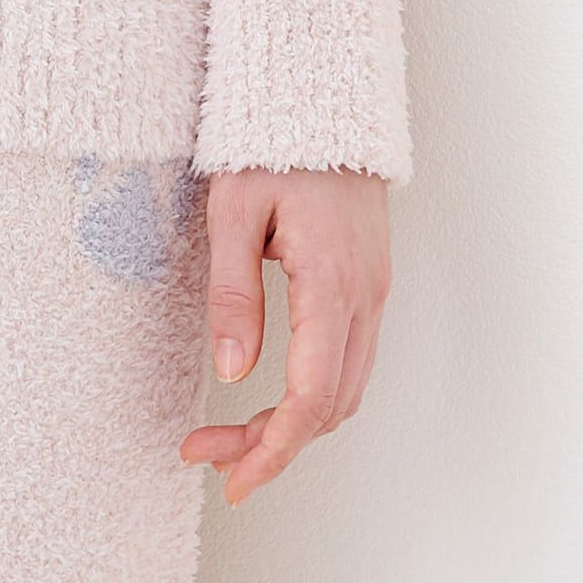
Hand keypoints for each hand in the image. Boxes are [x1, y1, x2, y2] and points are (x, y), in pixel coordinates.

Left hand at [179, 166, 391, 506]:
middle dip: (273, 443)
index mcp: (331, 282)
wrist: (325, 102)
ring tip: (232, 429)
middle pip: (330, 406)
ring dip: (294, 422)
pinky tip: (273, 390)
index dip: (273, 450)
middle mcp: (364, 295)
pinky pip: (350, 358)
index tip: (233, 481)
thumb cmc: (274, 147)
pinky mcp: (368, 282)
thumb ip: (233, 293)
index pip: (311, 397)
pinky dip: (315, 392)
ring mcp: (374, 289)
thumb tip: (232, 372)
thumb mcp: (233, 212)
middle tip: (209, 451)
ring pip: (345, 388)